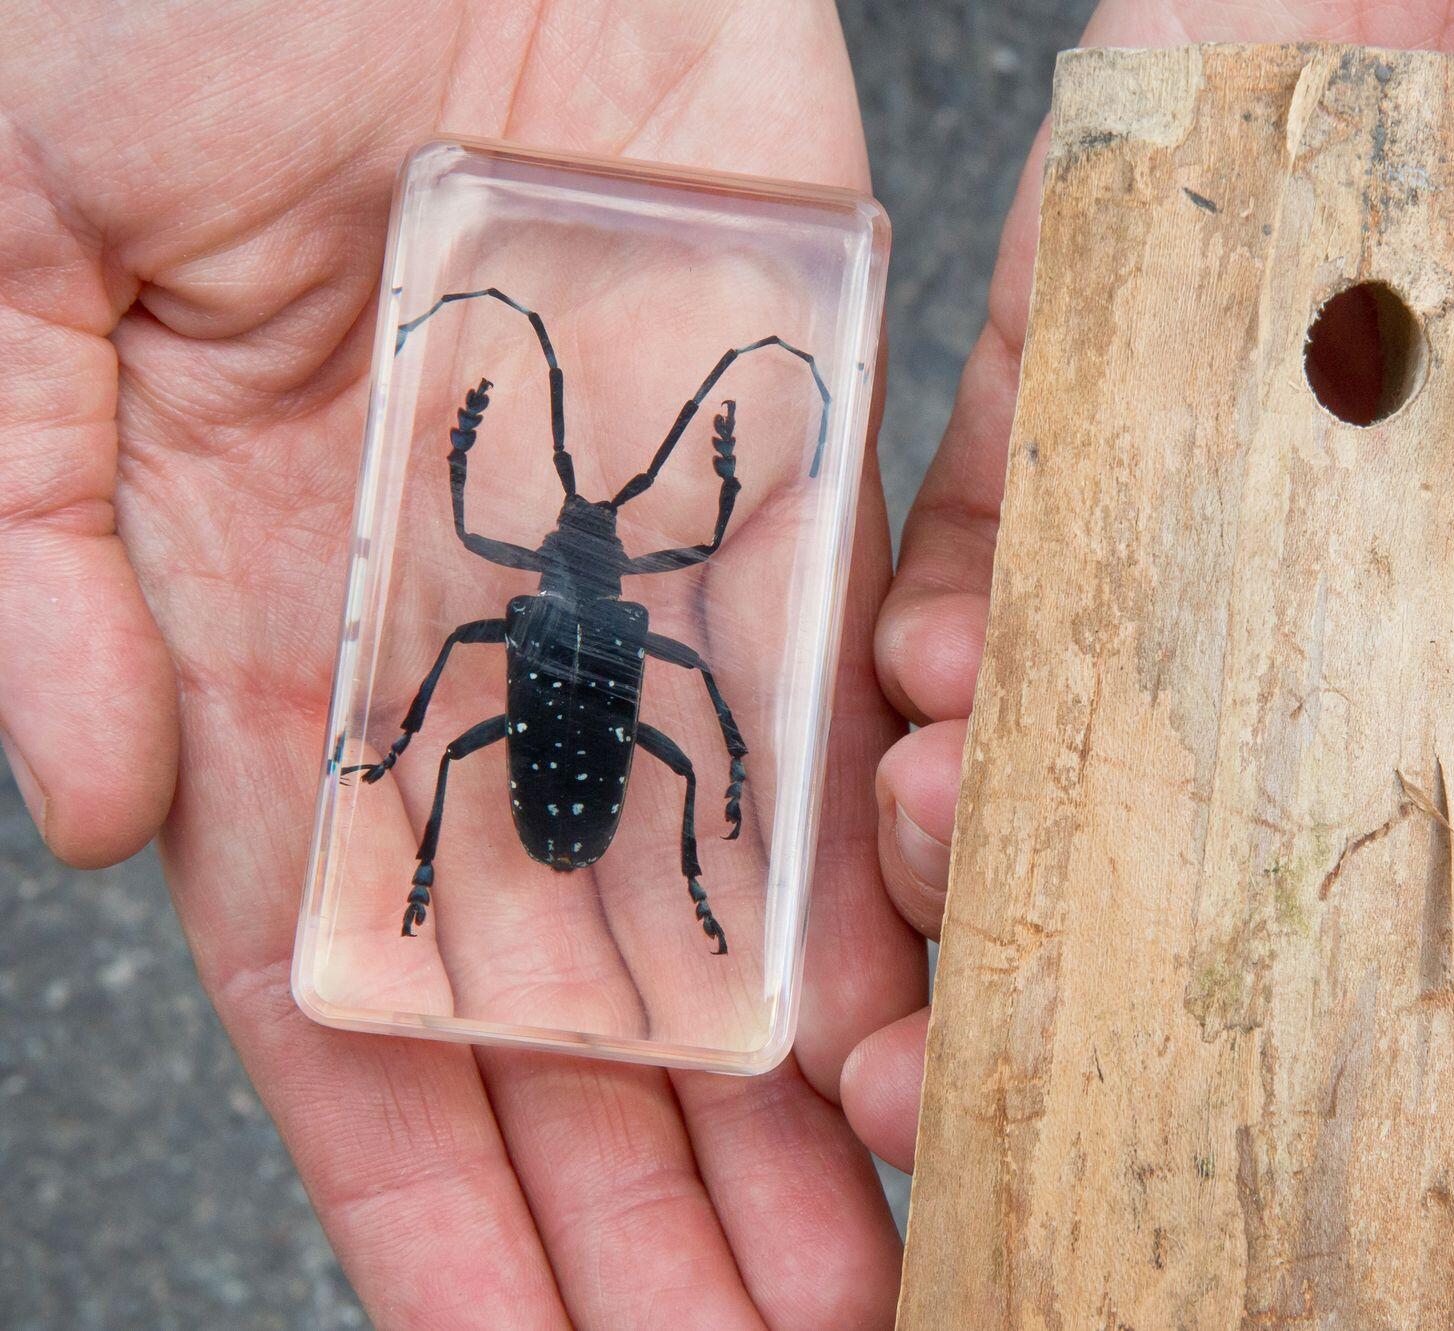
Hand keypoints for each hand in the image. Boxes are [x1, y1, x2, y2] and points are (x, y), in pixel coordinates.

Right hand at [0, 3, 922, 1325]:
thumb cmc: (164, 4)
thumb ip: (22, 543)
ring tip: (864, 1272)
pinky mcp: (788, 472)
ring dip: (787, 1101)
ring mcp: (637, 575)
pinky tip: (922, 1031)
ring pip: (727, 899)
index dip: (431, 1198)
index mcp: (276, 643)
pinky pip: (845, 707)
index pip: (360, 1000)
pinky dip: (884, 873)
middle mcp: (474, 652)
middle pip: (574, 999)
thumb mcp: (11, 271)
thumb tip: (111, 816)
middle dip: (643, 1208)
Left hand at [842, 0, 1453, 1166]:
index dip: (1273, 1013)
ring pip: (1052, 687)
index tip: (1172, 1126)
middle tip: (963, 1053)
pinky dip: (940, 616)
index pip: (1376, 871)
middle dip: (1057, 941)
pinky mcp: (1076, 333)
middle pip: (1173, 807)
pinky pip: (978, 505)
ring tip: (944, 852)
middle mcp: (1329, 572)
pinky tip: (928, 693)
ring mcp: (1190, 456)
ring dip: (971, 799)